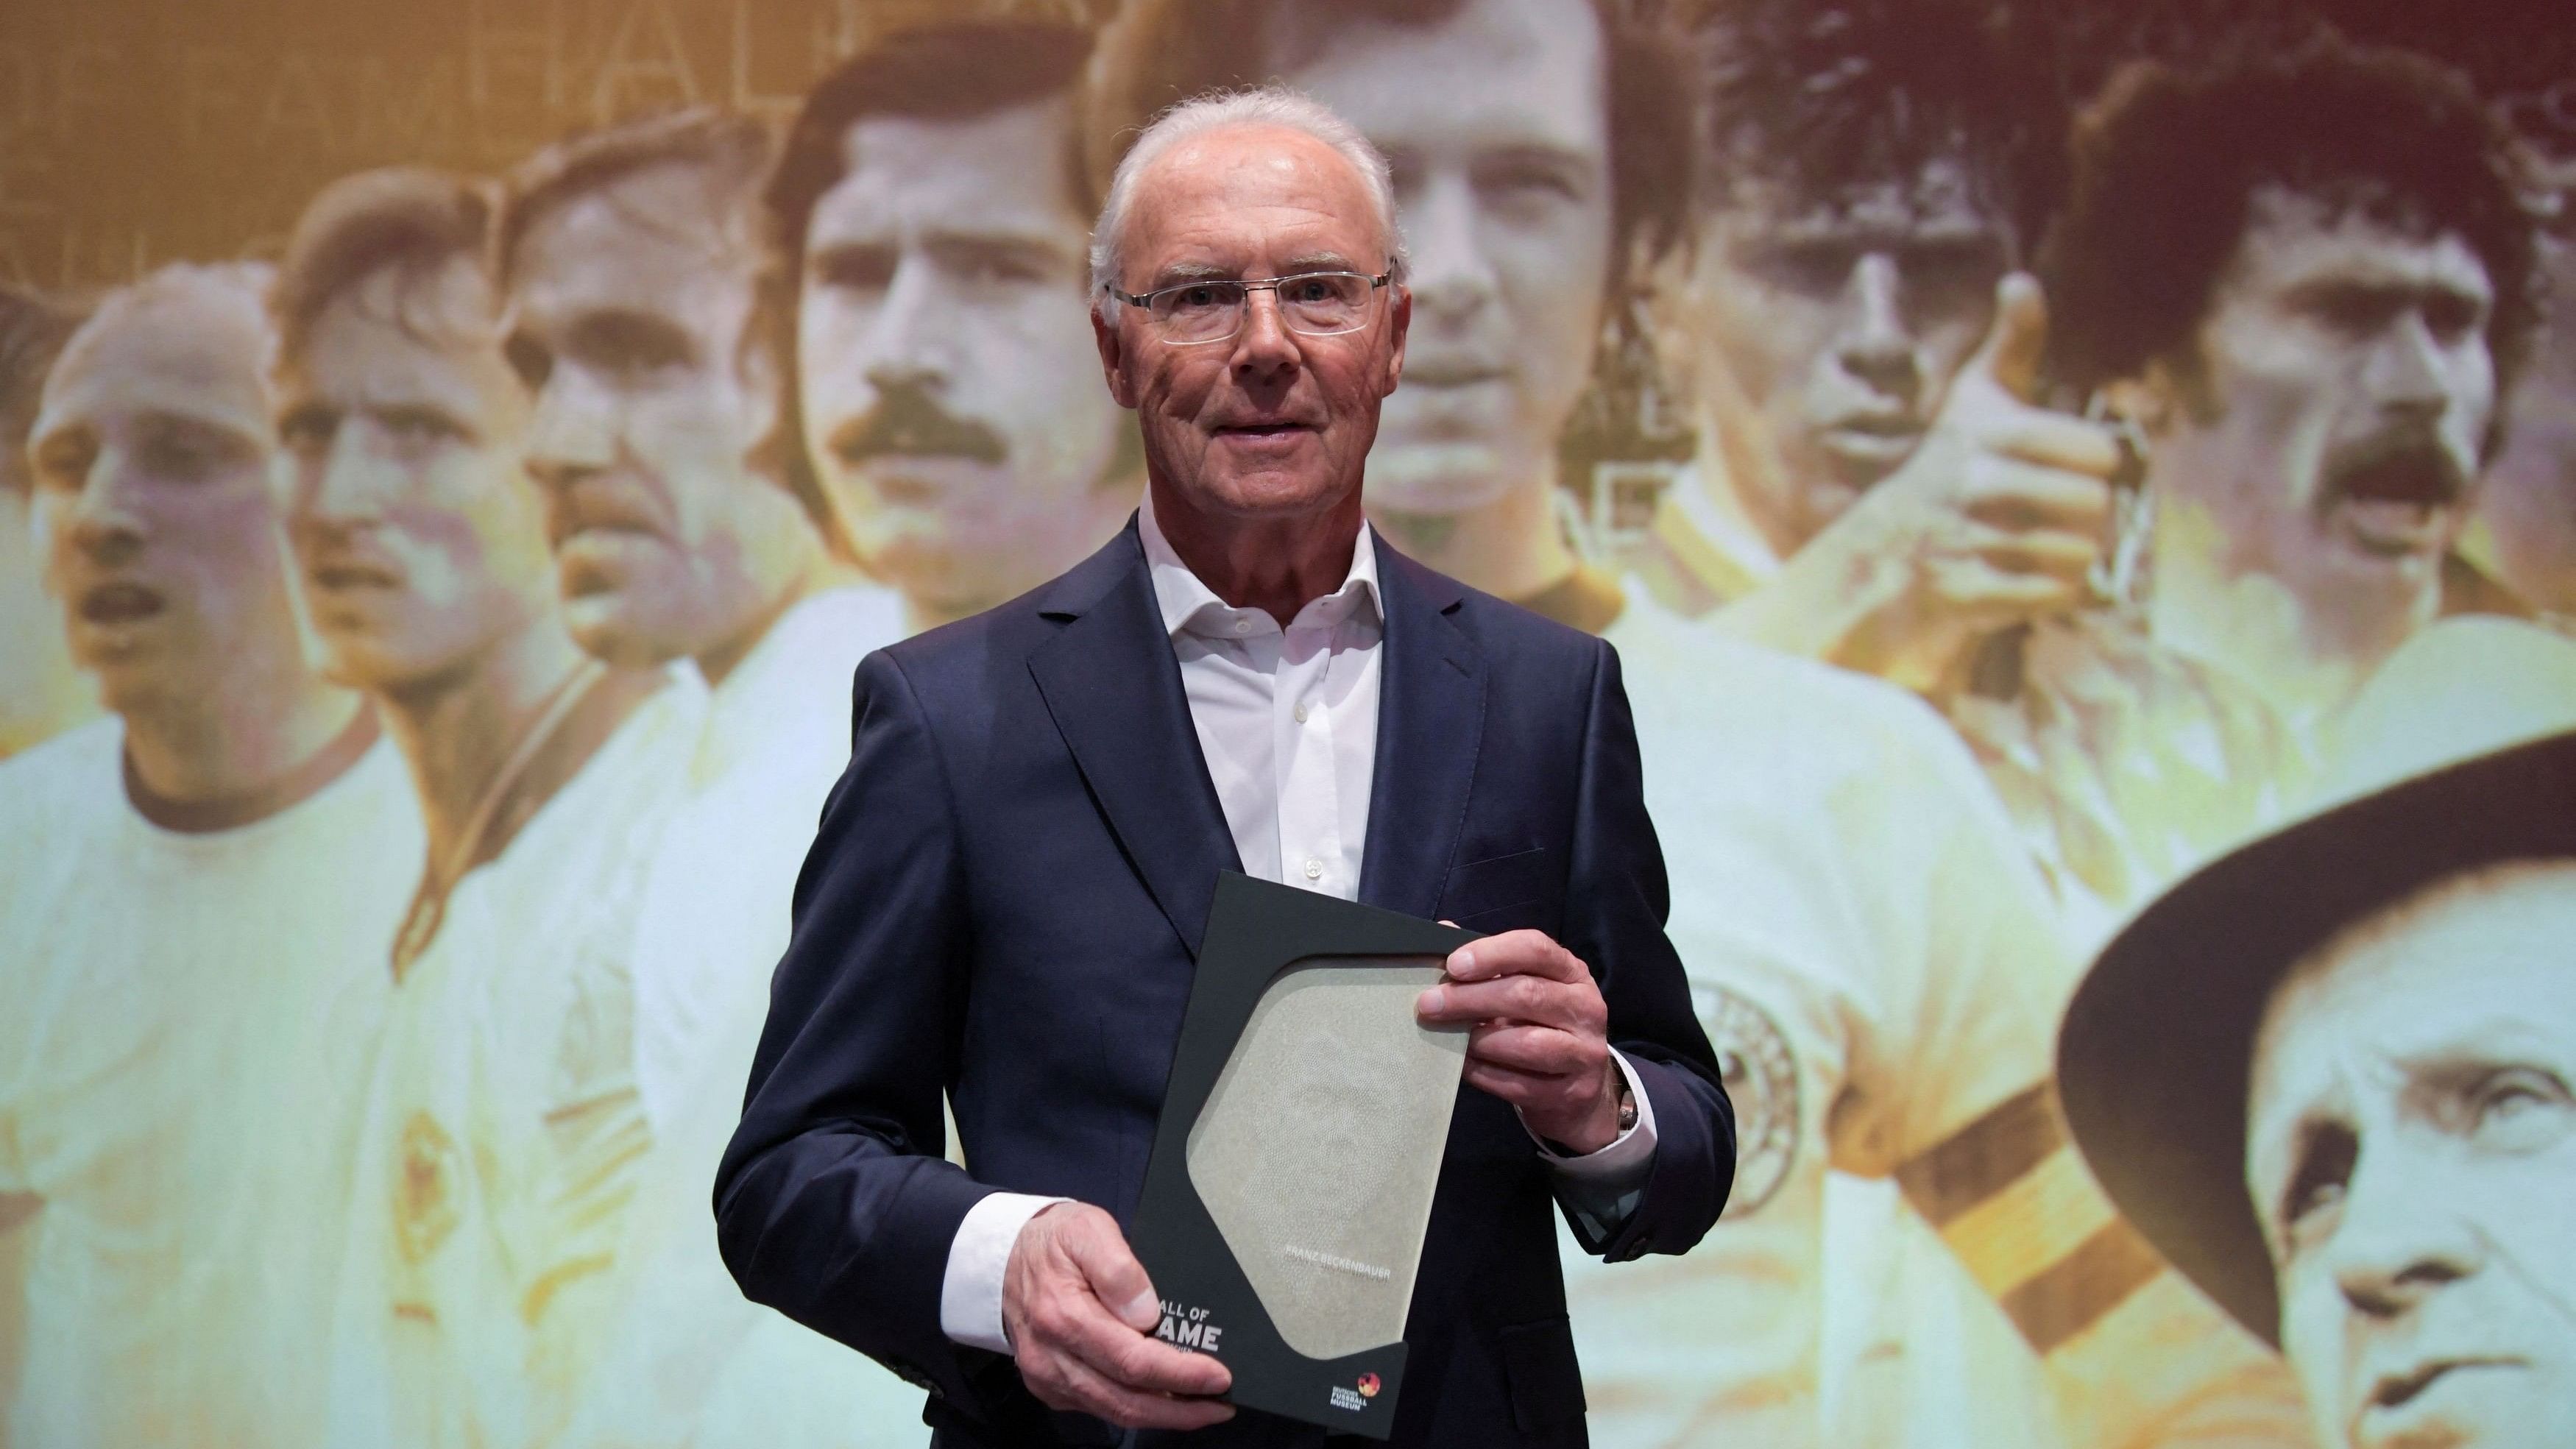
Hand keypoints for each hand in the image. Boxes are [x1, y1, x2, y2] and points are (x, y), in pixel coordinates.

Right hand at [1001, 1202, 1232, 1429]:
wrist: (1001, 1258)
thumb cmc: (1054, 1240)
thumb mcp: (1088, 1229)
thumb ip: (1118, 1268)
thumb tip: (1148, 1313)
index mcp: (1063, 1317)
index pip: (1132, 1361)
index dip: (1180, 1374)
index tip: (1218, 1375)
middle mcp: (1052, 1358)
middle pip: (1125, 1401)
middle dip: (1180, 1410)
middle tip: (1221, 1405)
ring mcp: (1047, 1377)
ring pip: (1113, 1411)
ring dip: (1162, 1415)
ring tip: (1203, 1406)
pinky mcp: (1049, 1387)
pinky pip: (1098, 1407)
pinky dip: (1135, 1408)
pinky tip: (1164, 1398)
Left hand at [1414, 929, 1623, 1152]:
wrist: (1577, 1086)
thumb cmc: (1541, 1024)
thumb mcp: (1525, 986)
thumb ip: (1489, 962)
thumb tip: (1442, 932)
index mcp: (1572, 972)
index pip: (1536, 949)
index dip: (1492, 954)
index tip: (1453, 965)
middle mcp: (1586, 1008)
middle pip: (1527, 995)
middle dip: (1471, 998)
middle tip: (1429, 1004)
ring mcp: (1584, 1052)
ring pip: (1527, 1043)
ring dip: (1479, 1039)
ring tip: (1447, 1036)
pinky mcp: (1573, 1092)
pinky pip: (1520, 1083)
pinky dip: (1484, 1073)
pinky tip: (1462, 1065)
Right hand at [1734, 273, 2121, 692]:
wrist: (1880, 554)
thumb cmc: (1949, 470)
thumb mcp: (1977, 402)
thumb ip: (2012, 346)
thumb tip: (2021, 280)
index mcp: (1990, 433)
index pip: (2099, 454)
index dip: (2092, 465)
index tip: (2066, 467)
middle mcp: (1974, 484)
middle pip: (2095, 505)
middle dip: (2087, 518)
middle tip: (2057, 516)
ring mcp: (1967, 541)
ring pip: (2080, 554)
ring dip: (2072, 558)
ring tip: (2040, 547)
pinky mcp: (1966, 594)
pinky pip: (2054, 596)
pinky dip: (2054, 594)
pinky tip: (2029, 579)